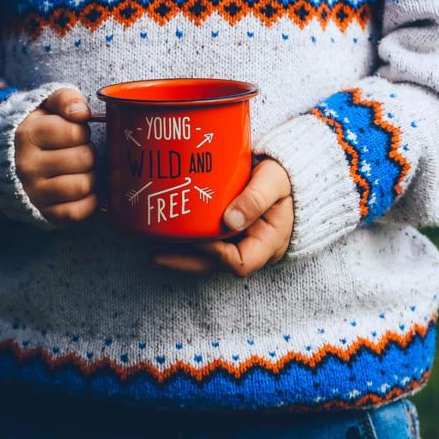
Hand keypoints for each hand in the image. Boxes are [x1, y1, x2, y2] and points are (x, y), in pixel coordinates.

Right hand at [15, 87, 97, 222]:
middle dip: (87, 153)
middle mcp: (26, 165)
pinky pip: (76, 212)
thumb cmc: (36, 128)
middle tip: (77, 151)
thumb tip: (82, 113)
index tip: (73, 132)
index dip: (81, 131)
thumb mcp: (45, 104)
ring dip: (89, 176)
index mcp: (27, 135)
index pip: (75, 132)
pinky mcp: (42, 212)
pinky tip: (84, 191)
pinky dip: (88, 202)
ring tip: (79, 170)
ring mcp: (33, 192)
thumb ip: (65, 98)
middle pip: (83, 159)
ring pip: (82, 185)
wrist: (6, 158)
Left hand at [151, 159, 293, 276]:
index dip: (217, 255)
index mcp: (268, 243)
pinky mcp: (224, 234)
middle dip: (185, 263)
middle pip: (215, 266)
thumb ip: (257, 198)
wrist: (288, 172)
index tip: (198, 238)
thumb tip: (231, 220)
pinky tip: (160, 233)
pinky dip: (183, 241)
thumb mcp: (276, 182)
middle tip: (156, 255)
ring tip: (150, 246)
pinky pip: (202, 243)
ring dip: (179, 255)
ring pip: (205, 258)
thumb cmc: (284, 176)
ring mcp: (236, 243)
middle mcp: (250, 249)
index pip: (240, 263)